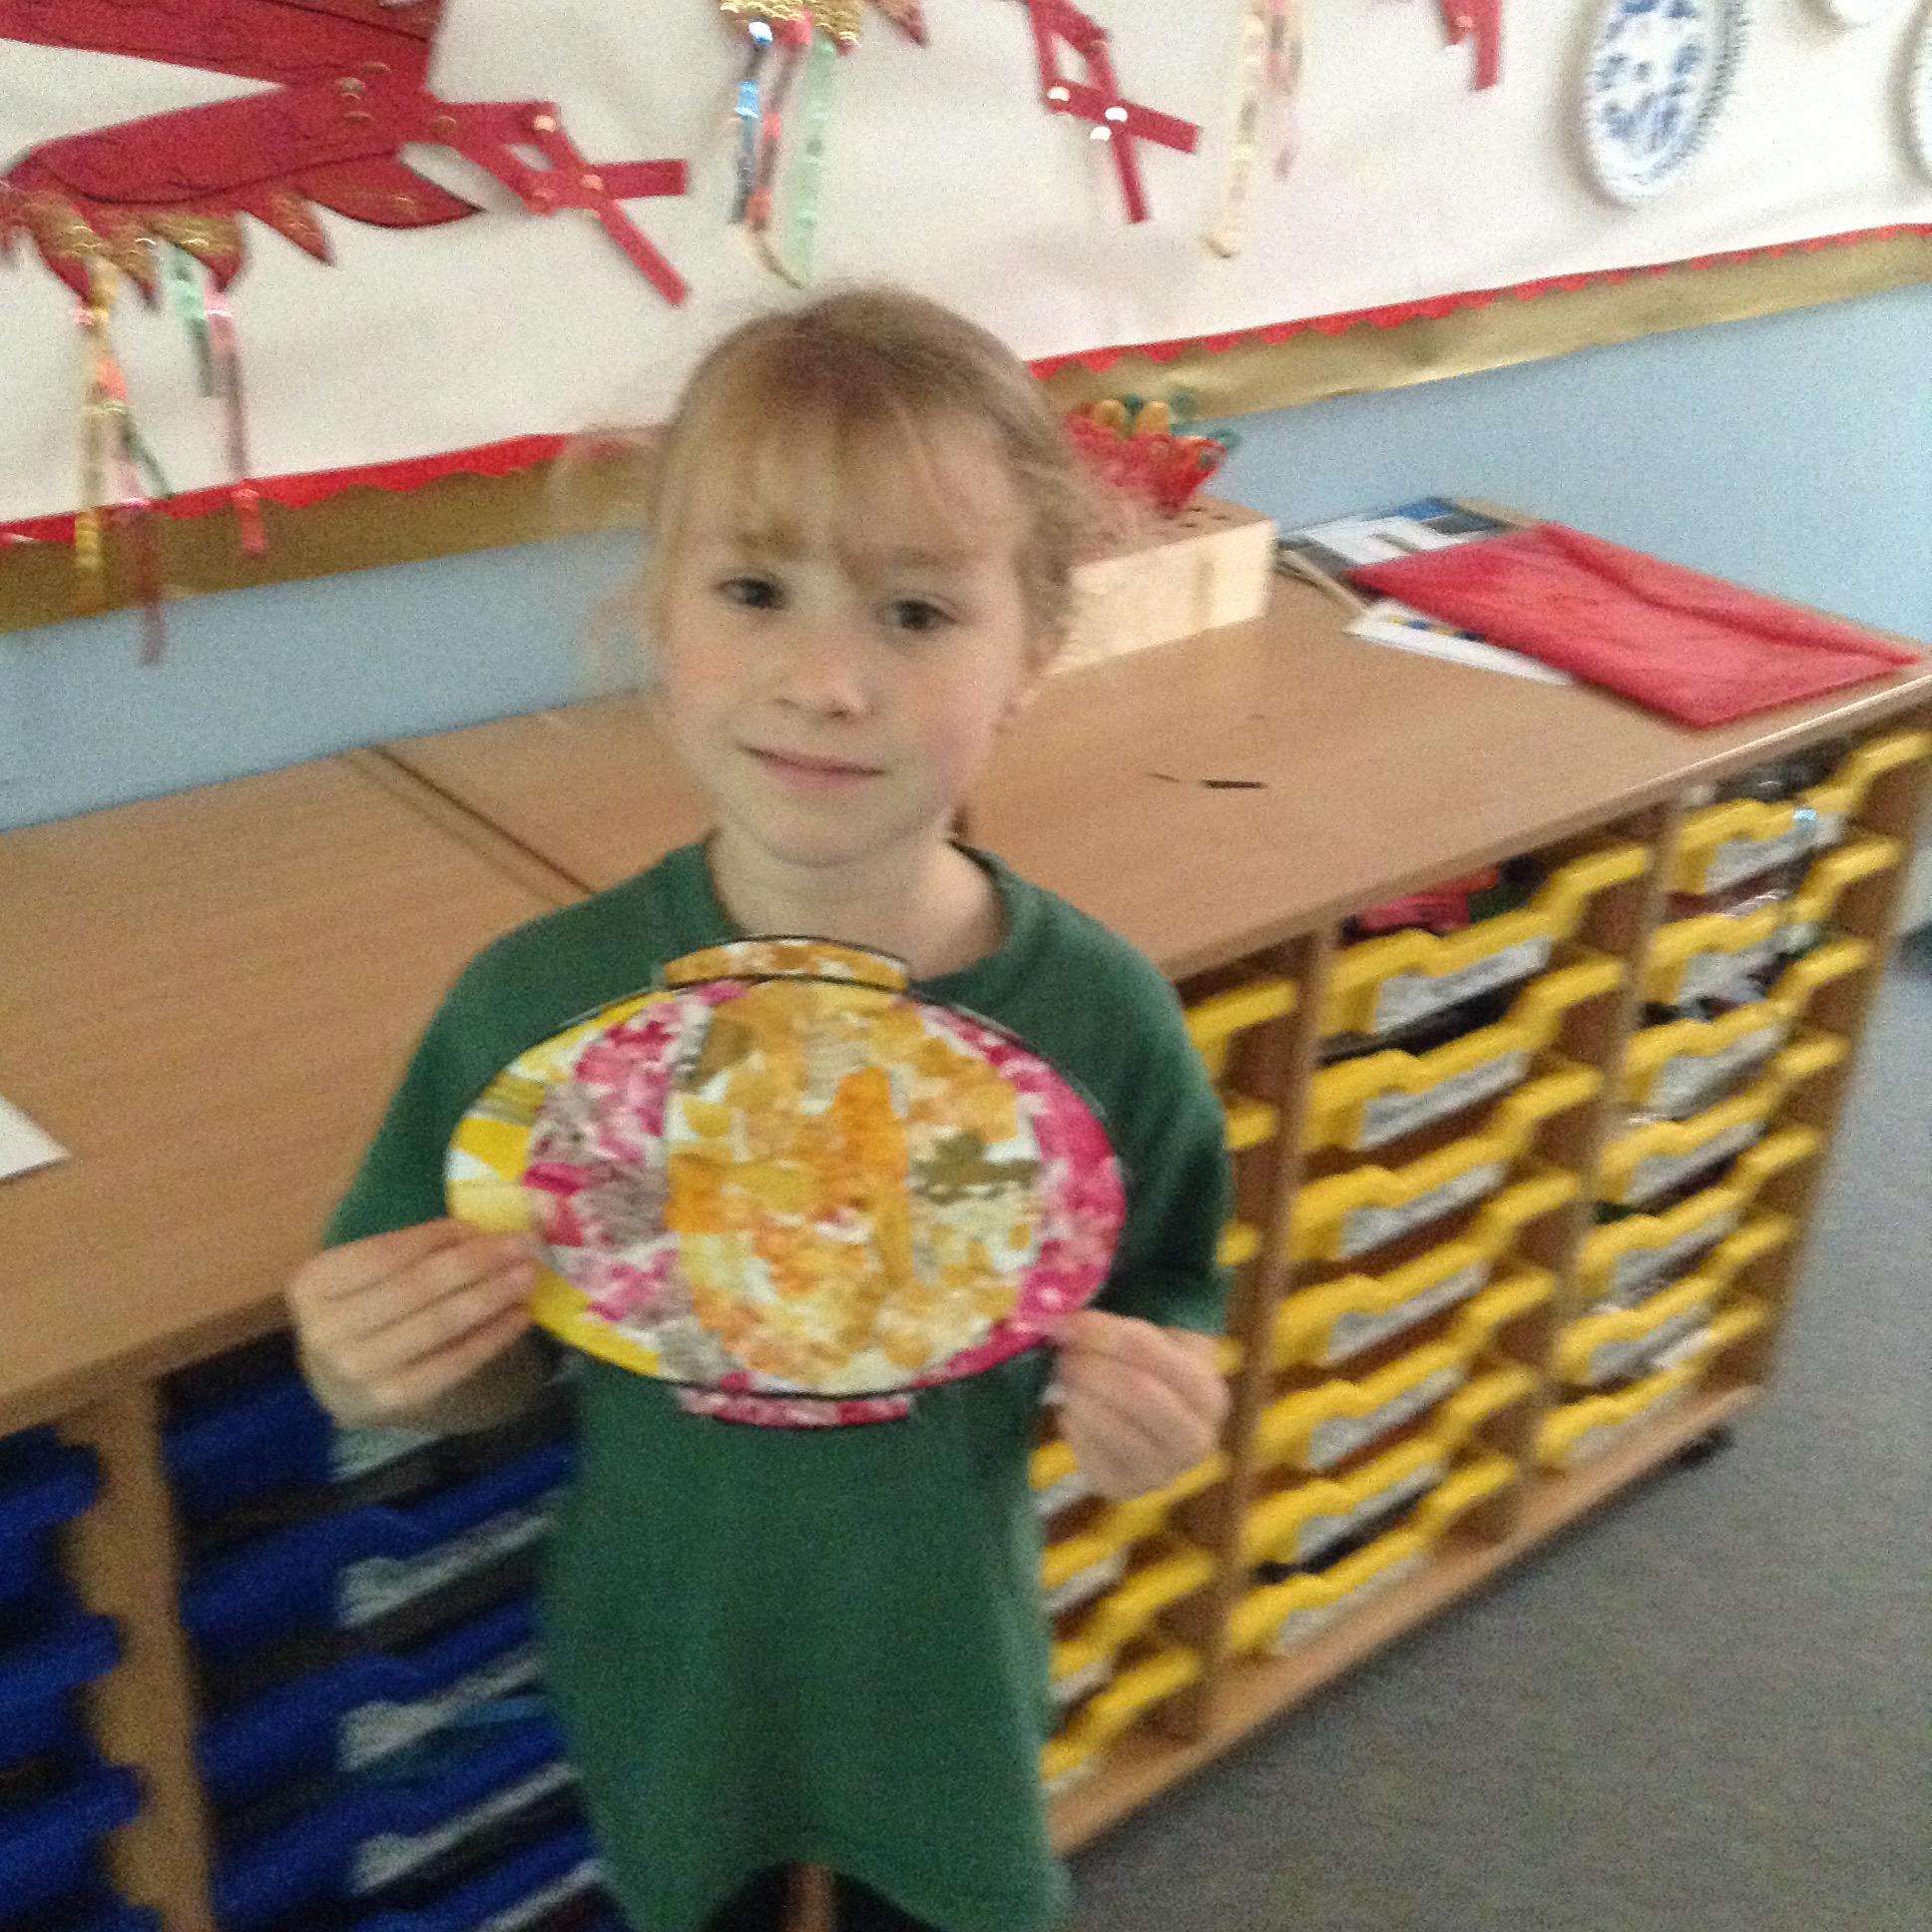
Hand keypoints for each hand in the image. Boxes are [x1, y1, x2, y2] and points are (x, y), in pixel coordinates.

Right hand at [286, 1220, 538, 1428]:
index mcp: (313, 1284)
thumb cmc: (360, 1308)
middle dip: (476, 1263)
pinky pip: (453, 1363)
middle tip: (521, 1246)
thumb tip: (479, 1233)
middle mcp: (327, 1330)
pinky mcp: (393, 1400)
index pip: (385, 1253)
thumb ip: (409, 1249)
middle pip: (415, 1288)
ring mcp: (359, 1370)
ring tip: (526, 1276)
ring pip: (438, 1325)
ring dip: (490, 1296)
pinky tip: (519, 1316)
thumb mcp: (361, 1273)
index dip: (438, 1238)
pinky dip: (492, 1337)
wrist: (339, 1383)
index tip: (484, 1227)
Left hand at [1050, 1311, 1230, 1502]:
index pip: (1152, 1353)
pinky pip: (1087, 1453)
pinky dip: (1072, 1424)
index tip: (1073, 1321)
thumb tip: (1069, 1314)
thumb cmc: (1152, 1372)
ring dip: (1077, 1393)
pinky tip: (1074, 1409)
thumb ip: (1124, 1326)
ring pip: (1107, 1425)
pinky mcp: (1124, 1488)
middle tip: (1063, 1350)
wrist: (1154, 1424)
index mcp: (1209, 1395)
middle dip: (1091, 1365)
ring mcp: (1161, 1472)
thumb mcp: (1159, 1340)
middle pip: (1134, 1392)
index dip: (1106, 1334)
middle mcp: (1195, 1441)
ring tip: (1065, 1375)